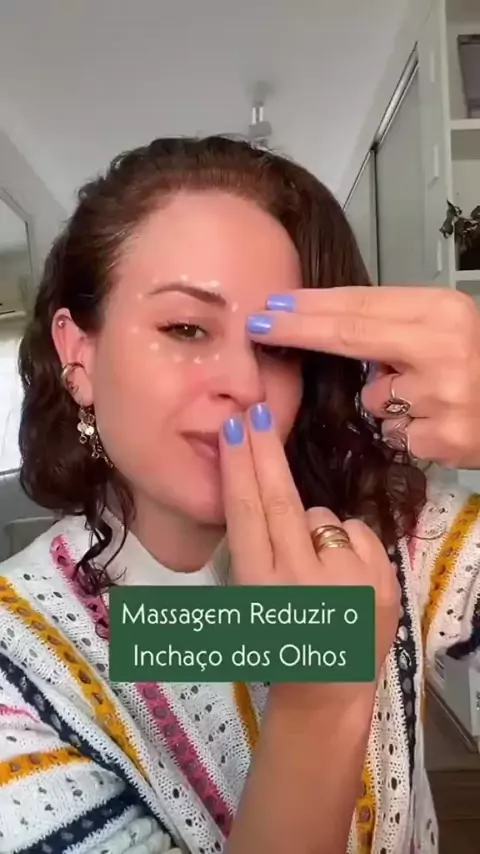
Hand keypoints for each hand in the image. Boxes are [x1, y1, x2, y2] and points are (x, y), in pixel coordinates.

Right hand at [219, 402, 399, 684]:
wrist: (325, 691)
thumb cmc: (275, 643)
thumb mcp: (248, 598)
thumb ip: (256, 546)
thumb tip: (258, 483)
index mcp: (260, 587)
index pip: (247, 514)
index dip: (240, 468)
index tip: (235, 427)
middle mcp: (302, 581)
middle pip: (282, 502)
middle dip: (265, 453)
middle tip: (255, 412)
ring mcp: (348, 582)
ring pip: (324, 517)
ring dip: (313, 528)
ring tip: (311, 567)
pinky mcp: (382, 583)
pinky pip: (358, 532)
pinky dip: (346, 542)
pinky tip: (341, 575)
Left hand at [246, 286, 479, 468]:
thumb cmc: (479, 364)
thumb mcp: (444, 328)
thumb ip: (394, 327)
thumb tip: (328, 326)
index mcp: (443, 312)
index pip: (361, 306)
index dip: (311, 306)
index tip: (271, 305)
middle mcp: (444, 349)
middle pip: (352, 337)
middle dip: (300, 330)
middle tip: (257, 325)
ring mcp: (443, 397)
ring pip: (374, 399)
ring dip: (385, 401)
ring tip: (428, 397)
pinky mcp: (442, 439)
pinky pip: (396, 433)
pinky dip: (408, 430)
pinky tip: (437, 423)